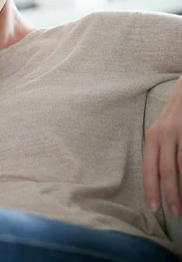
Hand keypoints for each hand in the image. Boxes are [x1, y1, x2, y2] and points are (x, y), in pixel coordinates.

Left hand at [143, 79, 181, 215]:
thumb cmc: (174, 116)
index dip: (151, 189)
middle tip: (174, 212)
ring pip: (181, 166)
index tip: (154, 207)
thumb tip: (161, 179)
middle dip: (170, 194)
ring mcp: (180, 133)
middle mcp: (164, 135)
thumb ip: (160, 152)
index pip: (149, 168)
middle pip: (166, 170)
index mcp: (151, 137)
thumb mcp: (161, 132)